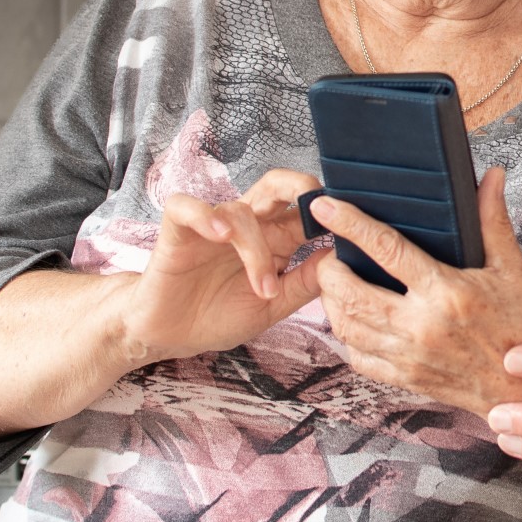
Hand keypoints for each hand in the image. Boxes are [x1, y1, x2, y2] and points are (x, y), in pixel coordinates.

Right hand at [116, 168, 324, 364]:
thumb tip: (342, 258)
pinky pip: (188, 207)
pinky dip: (206, 215)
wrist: (170, 335)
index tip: (351, 224)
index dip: (327, 212)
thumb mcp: (272, 307)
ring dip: (256, 250)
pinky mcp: (178, 230)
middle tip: (320, 206)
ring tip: (262, 289)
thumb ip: (304, 283)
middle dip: (301, 186)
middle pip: (277, 185)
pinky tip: (221, 235)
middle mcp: (247, 226)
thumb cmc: (219, 316)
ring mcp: (212, 225)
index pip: (305, 212)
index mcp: (273, 240)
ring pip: (242, 210)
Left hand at [312, 168, 521, 417]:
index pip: (387, 250)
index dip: (351, 225)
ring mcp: (411, 358)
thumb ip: (493, 221)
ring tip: (334, 282)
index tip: (325, 208)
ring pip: (347, 327)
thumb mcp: (513, 270)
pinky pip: (359, 359)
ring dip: (331, 301)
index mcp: (447, 293)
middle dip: (328, 269)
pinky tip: (351, 320)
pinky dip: (346, 337)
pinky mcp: (408, 381)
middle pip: (351, 293)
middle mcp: (422, 327)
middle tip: (329, 252)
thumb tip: (491, 178)